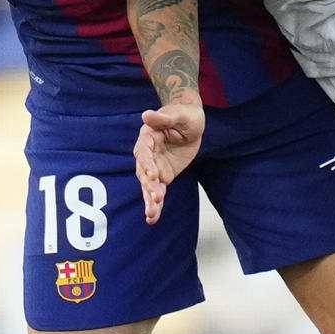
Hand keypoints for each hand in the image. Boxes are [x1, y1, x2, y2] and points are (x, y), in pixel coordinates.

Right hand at [134, 102, 205, 223]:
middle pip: (144, 172)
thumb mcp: (178, 115)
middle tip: (155, 198)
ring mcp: (154, 166)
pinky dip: (156, 204)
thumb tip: (146, 115)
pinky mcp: (163, 175)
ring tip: (151, 215)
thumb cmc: (184, 115)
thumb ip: (162, 118)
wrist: (191, 122)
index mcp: (148, 138)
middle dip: (148, 186)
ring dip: (149, 200)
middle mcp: (147, 154)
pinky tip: (153, 218)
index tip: (152, 174)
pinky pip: (158, 190)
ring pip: (148, 185)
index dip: (147, 163)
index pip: (144, 152)